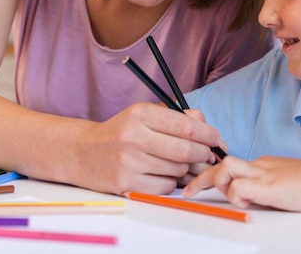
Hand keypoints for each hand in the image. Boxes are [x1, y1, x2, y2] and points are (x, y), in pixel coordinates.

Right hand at [75, 102, 222, 194]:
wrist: (83, 152)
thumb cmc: (122, 132)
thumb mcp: (145, 114)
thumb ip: (178, 117)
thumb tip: (209, 130)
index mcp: (141, 114)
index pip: (186, 126)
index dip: (208, 134)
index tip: (217, 138)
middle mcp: (133, 136)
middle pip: (185, 150)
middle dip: (203, 154)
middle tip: (208, 155)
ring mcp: (129, 162)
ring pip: (177, 170)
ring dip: (187, 168)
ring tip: (182, 163)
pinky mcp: (125, 183)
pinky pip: (164, 186)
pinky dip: (171, 181)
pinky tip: (164, 173)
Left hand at [181, 155, 300, 210]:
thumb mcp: (282, 182)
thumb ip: (264, 186)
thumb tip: (248, 197)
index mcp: (261, 164)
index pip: (228, 164)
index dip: (210, 175)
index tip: (196, 186)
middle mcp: (259, 165)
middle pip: (221, 164)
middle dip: (200, 179)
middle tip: (185, 192)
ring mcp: (264, 174)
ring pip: (227, 167)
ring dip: (219, 182)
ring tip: (230, 197)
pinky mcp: (270, 186)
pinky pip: (241, 186)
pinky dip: (237, 196)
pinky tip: (246, 204)